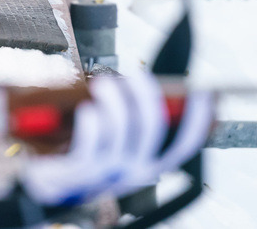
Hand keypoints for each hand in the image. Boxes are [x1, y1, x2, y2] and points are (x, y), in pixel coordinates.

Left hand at [20, 73, 213, 205]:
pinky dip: (92, 122)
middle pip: (152, 131)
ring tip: (103, 84)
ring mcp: (108, 174)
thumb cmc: (91, 149)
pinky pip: (92, 145)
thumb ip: (139, 114)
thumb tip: (155, 84)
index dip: (198, 120)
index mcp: (151, 163)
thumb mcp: (121, 136)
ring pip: (121, 131)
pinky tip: (87, 109)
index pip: (184, 146)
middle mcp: (135, 171)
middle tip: (137, 75)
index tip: (202, 92)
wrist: (54, 181)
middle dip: (146, 96)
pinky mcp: (81, 173)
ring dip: (114, 100)